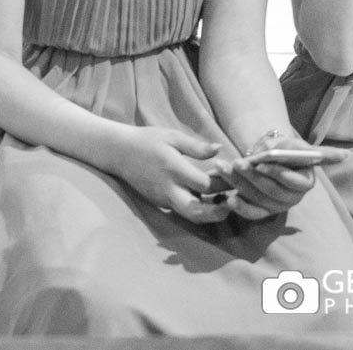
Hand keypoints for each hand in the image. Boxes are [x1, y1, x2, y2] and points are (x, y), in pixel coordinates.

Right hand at [105, 126, 229, 224]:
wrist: (118, 152)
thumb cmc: (147, 140)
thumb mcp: (172, 136)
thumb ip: (196, 146)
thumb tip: (219, 149)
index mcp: (173, 169)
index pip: (204, 184)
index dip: (223, 183)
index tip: (234, 176)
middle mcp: (168, 188)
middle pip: (197, 212)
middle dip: (218, 212)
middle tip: (234, 203)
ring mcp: (163, 199)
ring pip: (191, 216)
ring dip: (210, 214)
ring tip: (225, 204)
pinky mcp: (161, 204)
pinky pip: (183, 211)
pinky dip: (199, 209)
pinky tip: (210, 200)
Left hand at [214, 136, 342, 219]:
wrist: (273, 158)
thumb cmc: (283, 148)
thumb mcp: (285, 142)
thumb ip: (279, 145)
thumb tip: (265, 150)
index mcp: (305, 181)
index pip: (293, 181)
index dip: (276, 173)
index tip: (259, 164)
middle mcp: (294, 198)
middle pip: (272, 190)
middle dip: (252, 176)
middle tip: (236, 163)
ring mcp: (279, 206)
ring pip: (258, 198)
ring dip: (239, 183)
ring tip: (222, 168)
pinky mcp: (265, 211)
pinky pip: (253, 213)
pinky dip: (240, 207)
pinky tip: (228, 199)